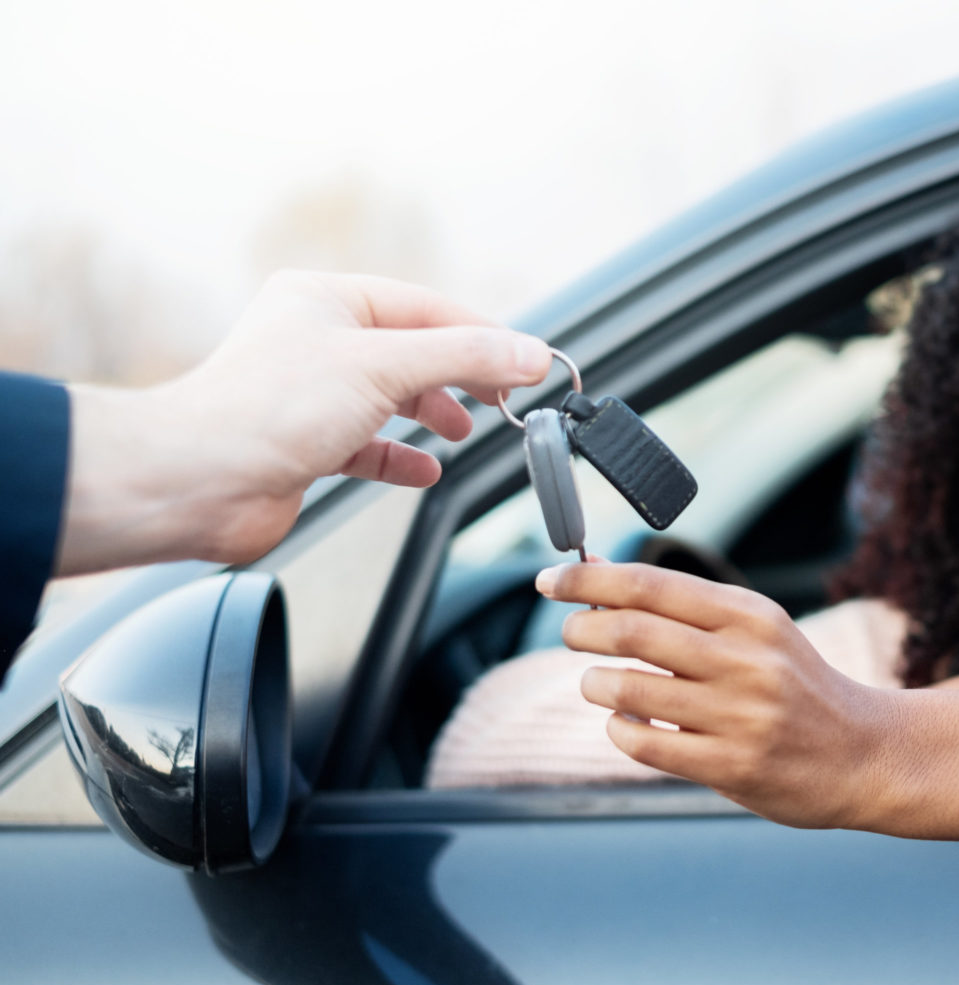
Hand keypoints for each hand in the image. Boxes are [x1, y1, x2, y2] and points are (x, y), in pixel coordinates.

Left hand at [59, 271, 552, 572]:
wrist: (198, 481)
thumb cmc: (267, 410)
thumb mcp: (383, 367)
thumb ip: (464, 357)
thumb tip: (530, 353)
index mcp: (325, 298)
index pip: (425, 308)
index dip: (482, 335)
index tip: (528, 362)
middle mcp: (315, 338)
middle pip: (411, 350)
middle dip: (460, 375)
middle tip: (504, 397)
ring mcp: (310, 392)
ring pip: (391, 396)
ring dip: (433, 413)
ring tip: (466, 428)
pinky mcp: (305, 443)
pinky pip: (368, 444)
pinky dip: (401, 456)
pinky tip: (425, 469)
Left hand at [537, 561, 893, 828]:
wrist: (865, 753)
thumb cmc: (795, 685)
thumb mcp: (752, 629)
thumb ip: (679, 605)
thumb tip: (596, 572)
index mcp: (748, 616)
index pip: (649, 585)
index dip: (587, 580)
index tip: (549, 580)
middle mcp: (745, 660)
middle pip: (632, 631)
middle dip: (582, 630)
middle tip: (571, 633)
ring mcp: (740, 716)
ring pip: (630, 690)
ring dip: (595, 684)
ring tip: (598, 683)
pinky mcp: (733, 766)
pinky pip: (647, 745)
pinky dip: (620, 730)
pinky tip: (626, 722)